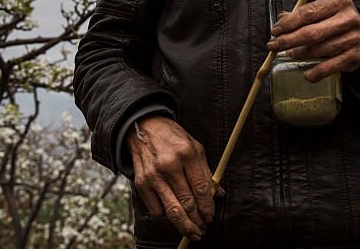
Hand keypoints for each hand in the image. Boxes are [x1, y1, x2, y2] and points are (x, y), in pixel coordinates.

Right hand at [127, 115, 217, 241]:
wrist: (144, 127)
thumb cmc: (172, 138)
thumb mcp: (195, 147)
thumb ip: (206, 172)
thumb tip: (218, 194)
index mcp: (187, 154)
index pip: (202, 189)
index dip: (208, 207)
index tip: (211, 217)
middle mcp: (170, 165)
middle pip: (188, 203)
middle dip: (198, 221)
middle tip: (203, 229)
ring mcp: (154, 176)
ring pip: (172, 211)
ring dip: (184, 226)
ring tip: (192, 232)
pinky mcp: (141, 183)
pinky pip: (155, 209)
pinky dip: (165, 216)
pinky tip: (172, 214)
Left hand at [266, 0, 359, 81]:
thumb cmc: (340, 21)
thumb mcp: (326, 11)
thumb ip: (303, 14)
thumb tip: (281, 19)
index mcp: (339, 2)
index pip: (308, 12)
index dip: (288, 23)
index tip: (275, 31)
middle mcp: (348, 19)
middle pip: (312, 32)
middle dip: (288, 40)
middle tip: (273, 46)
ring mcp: (353, 38)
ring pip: (320, 49)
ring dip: (300, 54)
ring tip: (289, 54)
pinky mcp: (355, 56)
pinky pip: (331, 66)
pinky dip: (316, 72)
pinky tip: (307, 74)